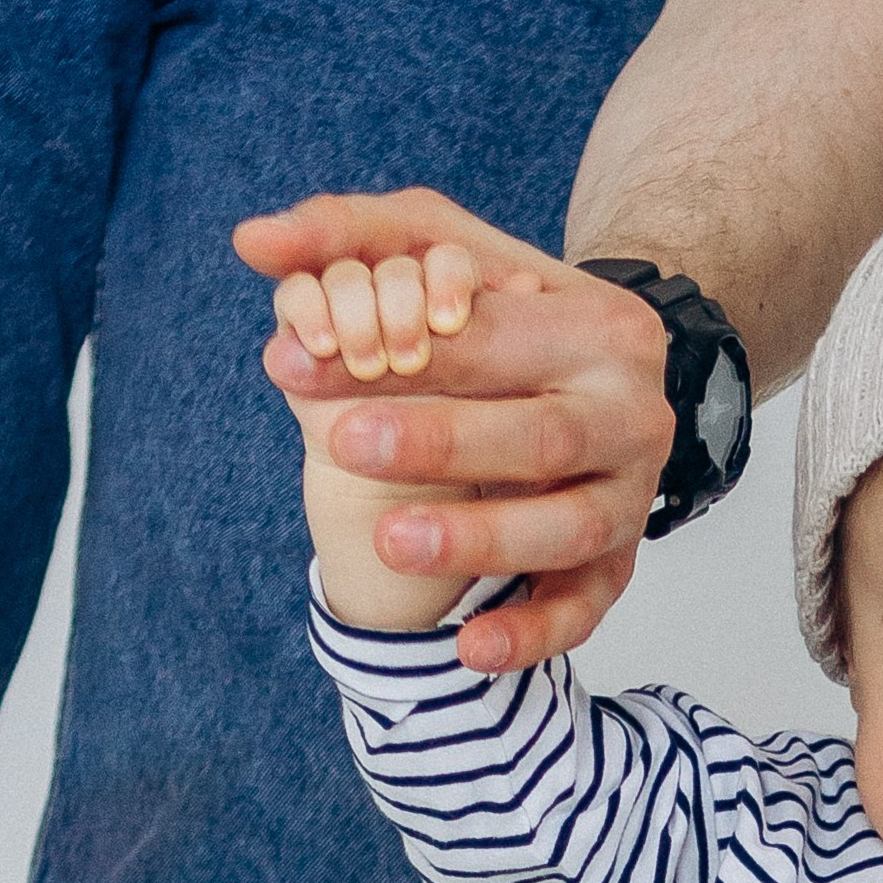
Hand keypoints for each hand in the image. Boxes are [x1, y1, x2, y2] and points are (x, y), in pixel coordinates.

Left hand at [236, 190, 672, 669]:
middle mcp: (630, 411)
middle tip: (346, 444)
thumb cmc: (504, 318)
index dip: (396, 354)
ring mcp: (630, 493)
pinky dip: (532, 632)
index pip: (490, 337)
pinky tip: (468, 649)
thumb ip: (349, 233)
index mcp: (596, 325)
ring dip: (483, 539)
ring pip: (569, 526)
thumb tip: (251, 241)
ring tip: (394, 541)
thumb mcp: (438, 250)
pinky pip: (583, 608)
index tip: (292, 365)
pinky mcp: (620, 563)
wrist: (607, 382)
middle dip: (443, 443)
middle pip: (541, 435)